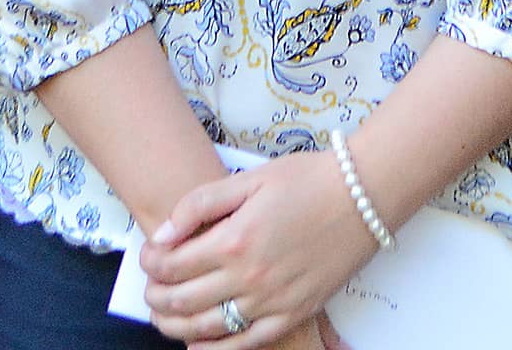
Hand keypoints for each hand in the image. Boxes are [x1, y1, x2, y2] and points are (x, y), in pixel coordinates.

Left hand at [140, 154, 377, 347]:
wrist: (364, 194)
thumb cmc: (308, 179)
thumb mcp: (248, 178)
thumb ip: (200, 205)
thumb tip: (162, 234)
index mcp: (234, 239)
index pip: (172, 264)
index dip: (150, 264)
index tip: (147, 257)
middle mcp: (249, 277)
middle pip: (183, 300)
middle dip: (155, 297)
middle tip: (149, 289)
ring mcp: (272, 301)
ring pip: (207, 328)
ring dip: (175, 326)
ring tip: (163, 316)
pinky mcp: (294, 314)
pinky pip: (247, 343)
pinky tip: (197, 345)